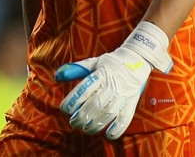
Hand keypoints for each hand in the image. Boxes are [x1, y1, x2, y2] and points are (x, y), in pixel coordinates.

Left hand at [54, 21, 172, 139]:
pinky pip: (125, 117)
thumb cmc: (110, 64)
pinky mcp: (132, 101)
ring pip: (108, 113)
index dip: (73, 100)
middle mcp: (113, 84)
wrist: (137, 59)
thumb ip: (76, 70)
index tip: (64, 109)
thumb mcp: (93, 63)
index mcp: (101, 73)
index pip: (85, 88)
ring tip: (86, 129)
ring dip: (95, 124)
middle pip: (95, 104)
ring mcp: (123, 94)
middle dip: (82, 116)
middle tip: (73, 122)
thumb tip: (57, 76)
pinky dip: (117, 128)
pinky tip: (108, 135)